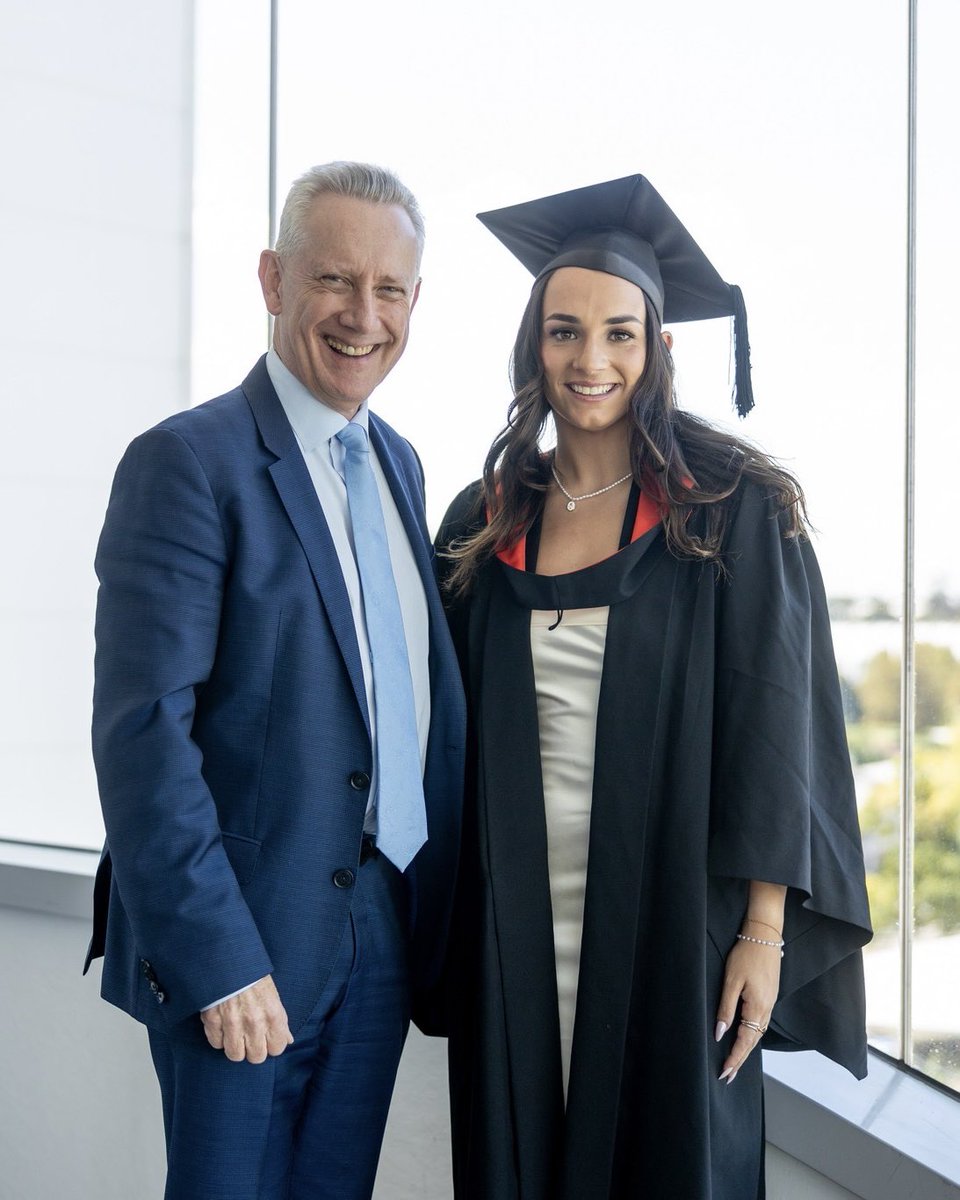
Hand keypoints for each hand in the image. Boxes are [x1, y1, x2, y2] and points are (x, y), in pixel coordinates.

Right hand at [200, 975, 293, 1063]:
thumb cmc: (252, 975)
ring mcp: (232, 1024)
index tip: (268, 1039)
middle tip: (252, 1039)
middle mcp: (254, 1023)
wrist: (228, 958)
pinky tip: (223, 1027)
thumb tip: (288, 1039)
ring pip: (235, 1055)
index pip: (277, 1049)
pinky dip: (219, 1038)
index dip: (272, 1045)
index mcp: (273, 1014)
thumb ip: (280, 1020)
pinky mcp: (213, 1021)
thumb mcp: (273, 994)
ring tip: (237, 1035)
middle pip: (256, 1057)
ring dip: (236, 1047)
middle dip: (255, 1050)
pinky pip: (216, 1044)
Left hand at [714, 937, 780, 1084]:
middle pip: (753, 1041)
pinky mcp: (769, 997)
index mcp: (757, 1007)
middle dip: (740, 1059)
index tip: (724, 1073)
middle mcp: (767, 1009)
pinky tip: (745, 1038)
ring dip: (746, 1049)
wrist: (764, 936)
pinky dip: (752, 1035)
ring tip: (734, 1062)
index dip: (734, 1058)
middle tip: (728, 1076)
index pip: (745, 1041)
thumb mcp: (731, 981)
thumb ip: (726, 1008)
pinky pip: (761, 1023)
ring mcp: (770, 1003)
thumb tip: (720, 1033)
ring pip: (758, 1033)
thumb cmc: (746, 955)